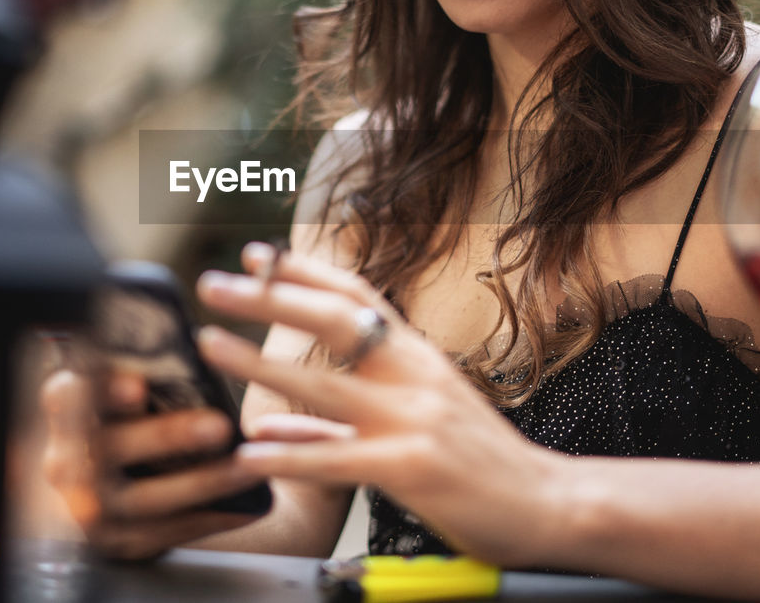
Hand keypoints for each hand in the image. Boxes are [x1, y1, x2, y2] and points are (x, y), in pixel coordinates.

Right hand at [39, 366, 263, 560]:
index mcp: (65, 415)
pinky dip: (209, 518)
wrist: (102, 497)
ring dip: (202, 482)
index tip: (139, 386)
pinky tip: (248, 507)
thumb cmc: (124, 429)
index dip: (101, 390)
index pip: (67, 396)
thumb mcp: (118, 402)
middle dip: (168, 437)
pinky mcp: (116, 542)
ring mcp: (88, 510)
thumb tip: (188, 356)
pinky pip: (166, 533)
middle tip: (220, 425)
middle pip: (111, 449)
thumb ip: (139, 382)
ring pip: (143, 499)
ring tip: (245, 468)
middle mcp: (64, 463)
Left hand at [194, 243, 570, 565]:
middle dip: (268, 298)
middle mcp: (414, 375)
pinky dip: (289, 453)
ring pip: (324, 383)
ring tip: (210, 343)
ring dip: (260, 361)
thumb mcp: (413, 425)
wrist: (549, 504)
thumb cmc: (480, 464)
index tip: (255, 255)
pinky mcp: (413, 467)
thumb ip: (336, 425)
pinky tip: (248, 452)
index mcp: (417, 357)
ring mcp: (414, 418)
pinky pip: (337, 458)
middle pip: (333, 322)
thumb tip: (267, 423)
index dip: (303, 272)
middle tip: (212, 283)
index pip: (356, 298)